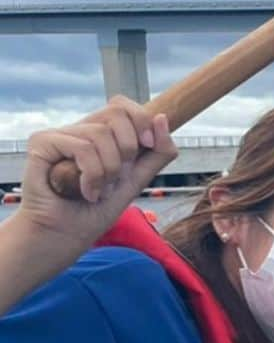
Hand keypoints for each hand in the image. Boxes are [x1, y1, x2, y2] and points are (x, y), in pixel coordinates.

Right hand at [18, 98, 176, 249]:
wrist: (66, 236)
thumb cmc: (95, 212)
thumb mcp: (136, 181)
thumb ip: (156, 154)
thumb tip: (162, 117)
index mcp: (100, 134)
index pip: (123, 106)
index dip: (142, 121)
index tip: (147, 146)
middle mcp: (79, 129)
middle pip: (116, 111)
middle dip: (128, 149)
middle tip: (116, 177)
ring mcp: (59, 134)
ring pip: (101, 134)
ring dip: (109, 171)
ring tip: (97, 191)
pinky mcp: (42, 142)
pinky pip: (83, 147)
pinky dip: (93, 175)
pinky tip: (86, 192)